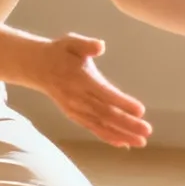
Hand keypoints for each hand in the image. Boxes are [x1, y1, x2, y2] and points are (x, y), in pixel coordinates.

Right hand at [22, 34, 151, 147]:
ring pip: (101, 125)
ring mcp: (76, 109)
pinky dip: (108, 137)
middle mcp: (78, 98)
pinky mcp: (75, 116)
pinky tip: (124, 143)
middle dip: (127, 124)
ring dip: (121, 134)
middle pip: (106, 113)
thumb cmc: (60, 52)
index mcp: (81, 79)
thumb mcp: (71, 42)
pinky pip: (93, 128)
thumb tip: (100, 45)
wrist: (37, 67)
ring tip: (141, 141)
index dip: (122, 102)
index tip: (140, 110)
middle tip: (147, 131)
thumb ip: (86, 44)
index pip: (104, 93)